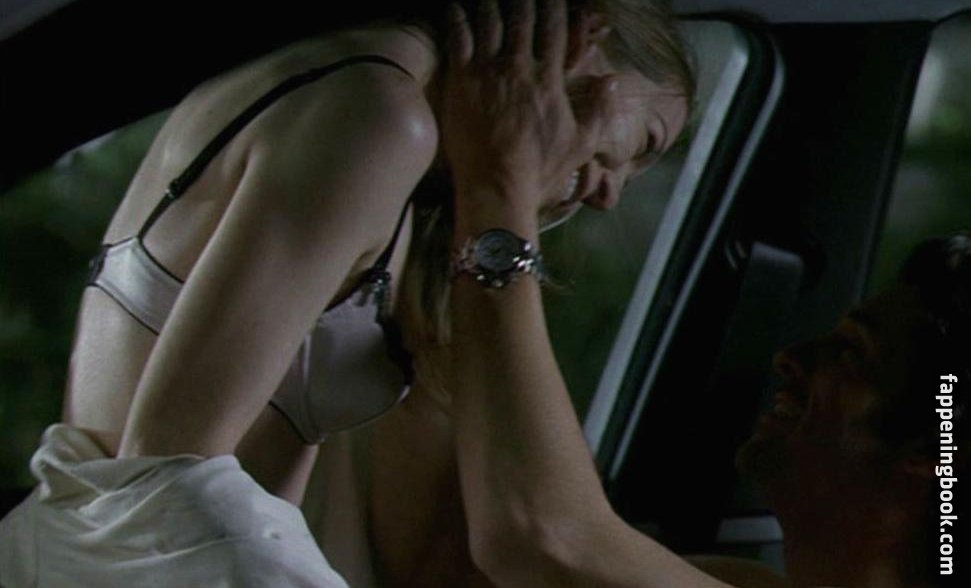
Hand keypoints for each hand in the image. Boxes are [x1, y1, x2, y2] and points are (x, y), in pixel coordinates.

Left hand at [441, 0, 617, 223]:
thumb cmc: (540, 171)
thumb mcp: (581, 144)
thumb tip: (613, 80)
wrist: (497, 187)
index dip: (554, 7)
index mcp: (550, 79)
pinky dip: (457, 17)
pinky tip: (454, 5)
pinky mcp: (461, 80)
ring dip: (490, 3)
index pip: (554, 29)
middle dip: (523, 0)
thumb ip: (600, 110)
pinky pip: (459, 37)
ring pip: (490, 20)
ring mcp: (489, 72)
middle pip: (522, 17)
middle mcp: (520, 67)